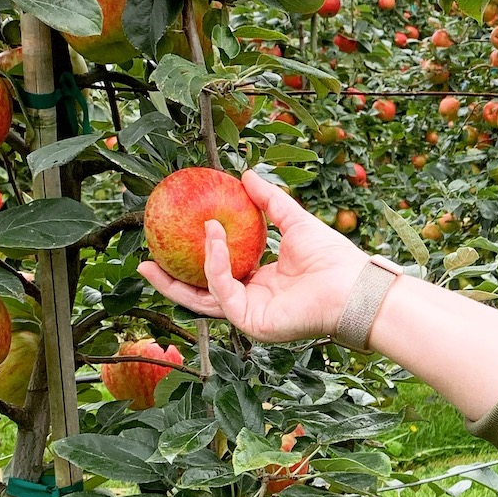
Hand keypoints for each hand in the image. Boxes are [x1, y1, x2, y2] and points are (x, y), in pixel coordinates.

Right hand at [138, 169, 368, 343]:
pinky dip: (213, 265)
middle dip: (170, 282)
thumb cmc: (333, 258)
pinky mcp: (252, 322)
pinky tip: (211, 238)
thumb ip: (269, 201)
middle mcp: (254, 300)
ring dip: (178, 278)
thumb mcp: (294, 221)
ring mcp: (251, 314)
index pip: (220, 274)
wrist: (352, 284)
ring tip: (153, 260)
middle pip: (202, 294)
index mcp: (262, 282)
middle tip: (144, 262)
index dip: (195, 259)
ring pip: (203, 300)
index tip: (171, 241)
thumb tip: (246, 174)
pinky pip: (223, 291)